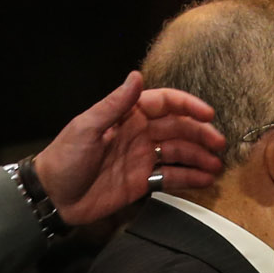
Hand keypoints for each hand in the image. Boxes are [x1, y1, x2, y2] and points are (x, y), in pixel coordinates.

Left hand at [28, 71, 225, 225]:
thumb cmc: (66, 157)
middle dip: (200, 134)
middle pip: (177, 128)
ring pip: (177, 152)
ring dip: (198, 157)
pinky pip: (170, 176)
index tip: (208, 114)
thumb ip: (114, 104)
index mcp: (127, 115)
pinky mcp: (141, 182)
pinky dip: (188, 177)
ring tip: (217, 166)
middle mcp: (139, 133)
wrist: (53, 196)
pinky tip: (205, 179)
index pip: (164, 103)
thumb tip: (137, 76)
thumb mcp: (87, 128)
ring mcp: (141, 158)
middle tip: (220, 144)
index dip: (187, 106)